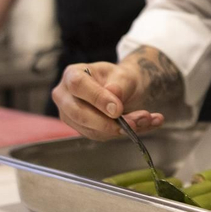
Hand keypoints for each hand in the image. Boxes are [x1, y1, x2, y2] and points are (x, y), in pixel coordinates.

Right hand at [50, 60, 164, 140]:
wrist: (122, 90)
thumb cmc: (118, 79)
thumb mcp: (123, 76)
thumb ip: (119, 85)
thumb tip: (113, 95)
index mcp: (72, 74)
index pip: (78, 86)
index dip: (97, 98)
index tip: (118, 110)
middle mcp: (65, 96)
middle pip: (79, 114)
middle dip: (108, 123)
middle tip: (134, 123)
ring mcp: (70, 115)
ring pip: (91, 130)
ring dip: (120, 129)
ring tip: (145, 120)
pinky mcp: (81, 129)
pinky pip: (100, 136)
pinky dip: (123, 133)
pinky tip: (144, 125)